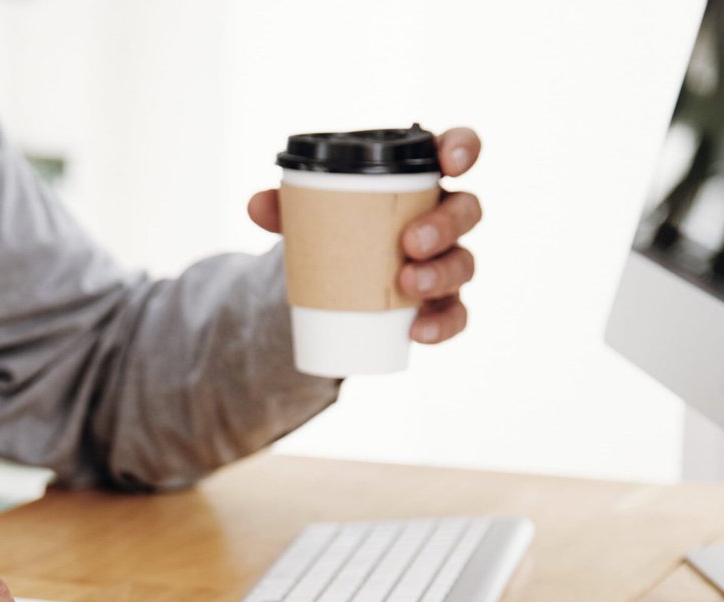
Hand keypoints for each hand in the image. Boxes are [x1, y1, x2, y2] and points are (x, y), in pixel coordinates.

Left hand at [247, 126, 482, 344]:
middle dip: (445, 224)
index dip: (462, 148)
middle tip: (411, 241)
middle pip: (467, 210)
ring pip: (464, 262)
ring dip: (440, 273)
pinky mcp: (443, 302)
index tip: (448, 161)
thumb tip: (256, 206)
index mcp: (419, 180)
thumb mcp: (309, 216)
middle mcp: (444, 216)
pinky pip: (456, 314)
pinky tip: (419, 332)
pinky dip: (442, 324)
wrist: (334, 284)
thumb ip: (285, 206)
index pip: (456, 150)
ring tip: (407, 284)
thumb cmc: (335, 232)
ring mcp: (448, 260)